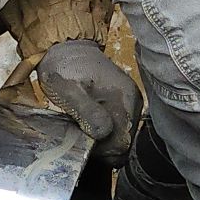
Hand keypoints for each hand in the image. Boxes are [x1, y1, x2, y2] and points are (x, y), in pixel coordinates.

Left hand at [36, 39, 141, 166]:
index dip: (101, 150)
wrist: (66, 48)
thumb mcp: (69, 90)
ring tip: (84, 126)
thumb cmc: (65, 69)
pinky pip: (120, 127)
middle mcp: (134, 102)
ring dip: (103, 139)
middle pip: (123, 142)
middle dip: (102, 146)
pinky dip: (106, 130)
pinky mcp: (126, 103)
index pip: (121, 144)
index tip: (83, 142)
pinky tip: (90, 122)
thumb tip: (104, 133)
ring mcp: (131, 102)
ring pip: (121, 136)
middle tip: (81, 135)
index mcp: (124, 100)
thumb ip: (88, 112)